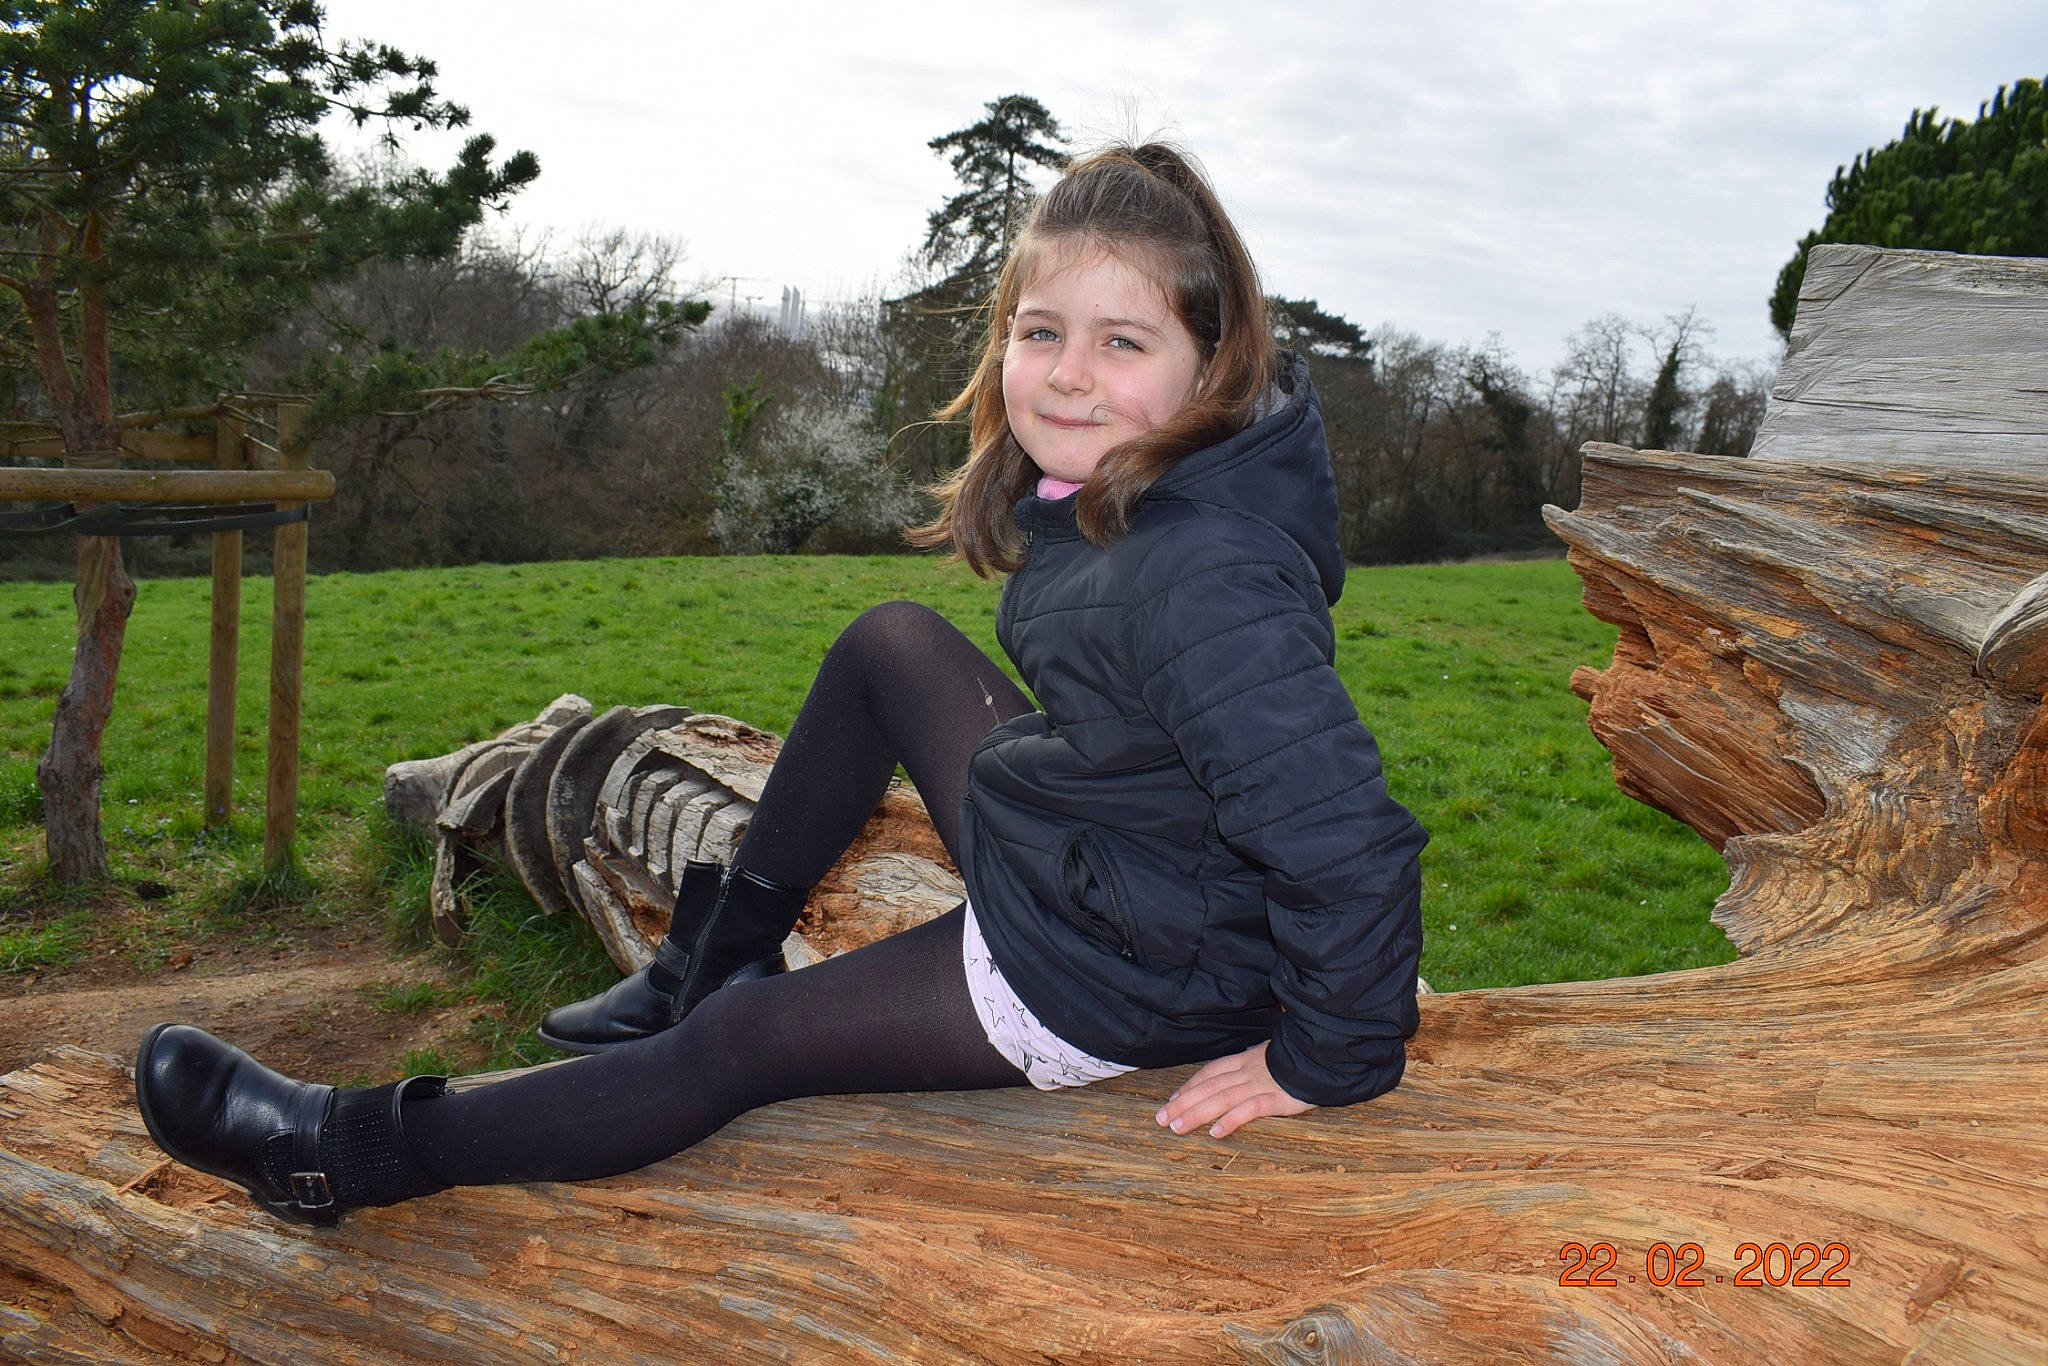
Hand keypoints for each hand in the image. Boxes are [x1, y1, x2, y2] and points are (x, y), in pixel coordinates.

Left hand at [1153, 1041, 1314, 1138]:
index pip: (1209, 1073)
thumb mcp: (1270, 1056)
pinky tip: (1216, 1133)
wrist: (1324, 1054)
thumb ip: (1252, 1065)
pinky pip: (1249, 1109)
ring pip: (1221, 1098)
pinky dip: (1231, 1120)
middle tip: (1161, 1119)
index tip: (1171, 1101)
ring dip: (1196, 1113)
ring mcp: (1260, 1084)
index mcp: (1245, 1060)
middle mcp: (1247, 1071)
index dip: (1189, 1086)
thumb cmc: (1298, 1059)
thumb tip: (1235, 1075)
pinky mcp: (1276, 1098)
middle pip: (1208, 1087)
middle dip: (1182, 1103)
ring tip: (1177, 1127)